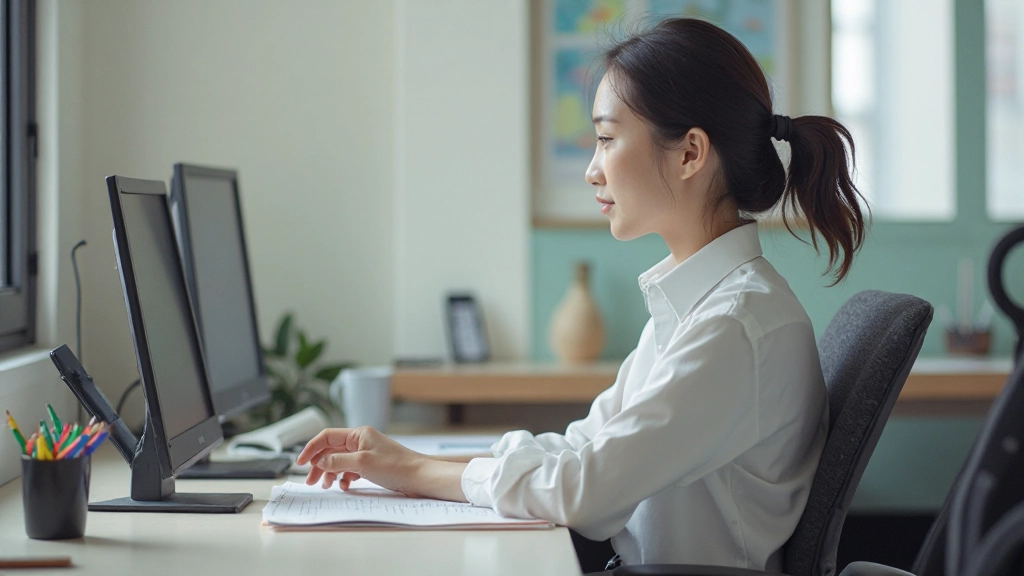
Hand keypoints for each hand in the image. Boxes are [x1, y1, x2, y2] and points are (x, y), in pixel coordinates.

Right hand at [296, 426, 428, 494]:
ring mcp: (366, 453)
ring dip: (330, 473)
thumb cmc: (396, 466)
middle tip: (310, 481)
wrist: (419, 477)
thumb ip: (337, 461)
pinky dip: (344, 477)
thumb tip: (319, 462)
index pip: (327, 436)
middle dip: (319, 465)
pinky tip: (345, 486)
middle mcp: (361, 441)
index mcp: (358, 434)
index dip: (311, 448)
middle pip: (331, 450)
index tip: (300, 463)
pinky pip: (350, 470)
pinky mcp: (371, 465)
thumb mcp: (362, 463)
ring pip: (340, 461)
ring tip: (326, 486)